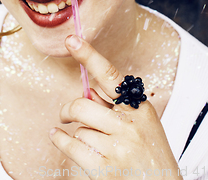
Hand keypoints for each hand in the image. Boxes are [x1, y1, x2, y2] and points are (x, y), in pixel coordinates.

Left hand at [49, 35, 181, 178]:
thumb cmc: (150, 156)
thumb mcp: (142, 125)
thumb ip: (115, 107)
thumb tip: (86, 91)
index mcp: (139, 107)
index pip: (111, 75)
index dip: (88, 56)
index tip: (71, 39)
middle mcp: (130, 123)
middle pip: (82, 104)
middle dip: (69, 109)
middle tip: (66, 113)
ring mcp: (118, 146)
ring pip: (78, 128)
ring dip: (79, 134)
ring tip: (95, 144)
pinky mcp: (105, 168)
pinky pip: (71, 145)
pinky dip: (60, 140)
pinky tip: (57, 137)